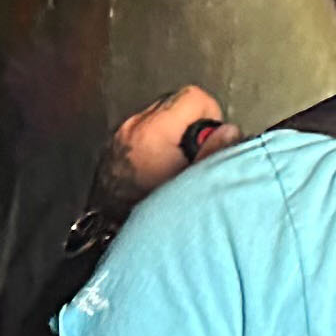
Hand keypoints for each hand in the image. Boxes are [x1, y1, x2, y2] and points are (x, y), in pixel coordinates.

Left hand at [95, 85, 239, 208]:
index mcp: (153, 133)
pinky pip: (141, 135)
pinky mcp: (111, 150)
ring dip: (171, 138)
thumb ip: (216, 154)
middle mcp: (131, 129)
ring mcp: (118, 139)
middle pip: (175, 106)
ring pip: (159, 121)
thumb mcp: (194, 186)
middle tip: (192, 159)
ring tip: (173, 169)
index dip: (209, 118)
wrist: (108, 237)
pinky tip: (156, 172)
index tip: (208, 142)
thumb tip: (228, 132)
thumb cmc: (147, 215)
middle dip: (190, 128)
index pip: (193, 97)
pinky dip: (153, 147)